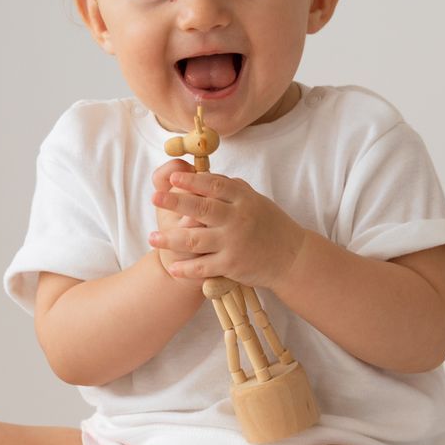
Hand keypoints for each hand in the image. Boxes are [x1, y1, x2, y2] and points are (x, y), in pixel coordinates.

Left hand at [150, 169, 303, 288]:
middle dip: (175, 202)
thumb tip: (204, 175)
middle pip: (201, 208)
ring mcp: (234, 243)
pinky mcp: (232, 265)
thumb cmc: (271, 226)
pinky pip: (203, 267)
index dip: (192, 181)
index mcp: (244, 200)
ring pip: (195, 239)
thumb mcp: (256, 201)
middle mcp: (238, 219)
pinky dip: (186, 269)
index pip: (214, 186)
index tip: (173, 177)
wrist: (292, 258)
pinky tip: (172, 267)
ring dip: (170, 239)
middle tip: (155, 198)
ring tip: (152, 238)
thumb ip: (232, 189)